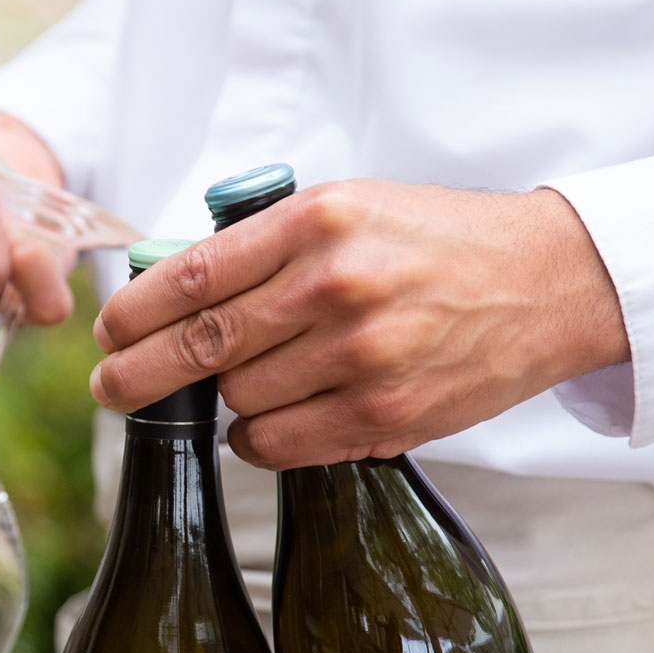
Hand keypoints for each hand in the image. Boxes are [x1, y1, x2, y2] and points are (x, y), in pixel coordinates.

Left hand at [91, 180, 630, 467]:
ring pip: (238, 400)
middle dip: (137, 375)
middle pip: (201, 346)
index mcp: (315, 221)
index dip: (135, 312)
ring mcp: (360, 355)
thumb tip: (173, 288)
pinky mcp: (383, 412)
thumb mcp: (349, 209)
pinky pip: (278, 443)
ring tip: (232, 389)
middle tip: (109, 388)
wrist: (543, 282)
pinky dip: (253, 441)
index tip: (109, 331)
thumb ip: (266, 245)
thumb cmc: (435, 243)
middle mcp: (334, 286)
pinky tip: (259, 424)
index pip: (193, 275)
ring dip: (219, 403)